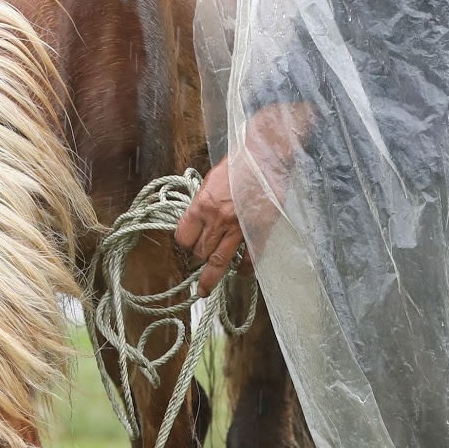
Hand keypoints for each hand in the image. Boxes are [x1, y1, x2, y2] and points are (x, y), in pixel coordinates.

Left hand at [174, 161, 245, 294]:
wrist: (266, 157)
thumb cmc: (238, 164)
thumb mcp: (210, 180)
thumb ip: (202, 202)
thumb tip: (197, 219)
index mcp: (202, 205)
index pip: (183, 237)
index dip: (184, 242)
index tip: (188, 243)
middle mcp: (217, 220)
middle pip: (200, 252)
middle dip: (199, 256)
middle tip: (202, 256)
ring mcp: (238, 229)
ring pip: (219, 262)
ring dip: (211, 277)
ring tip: (205, 290)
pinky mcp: (258, 232)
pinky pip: (249, 258)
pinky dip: (245, 269)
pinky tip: (242, 275)